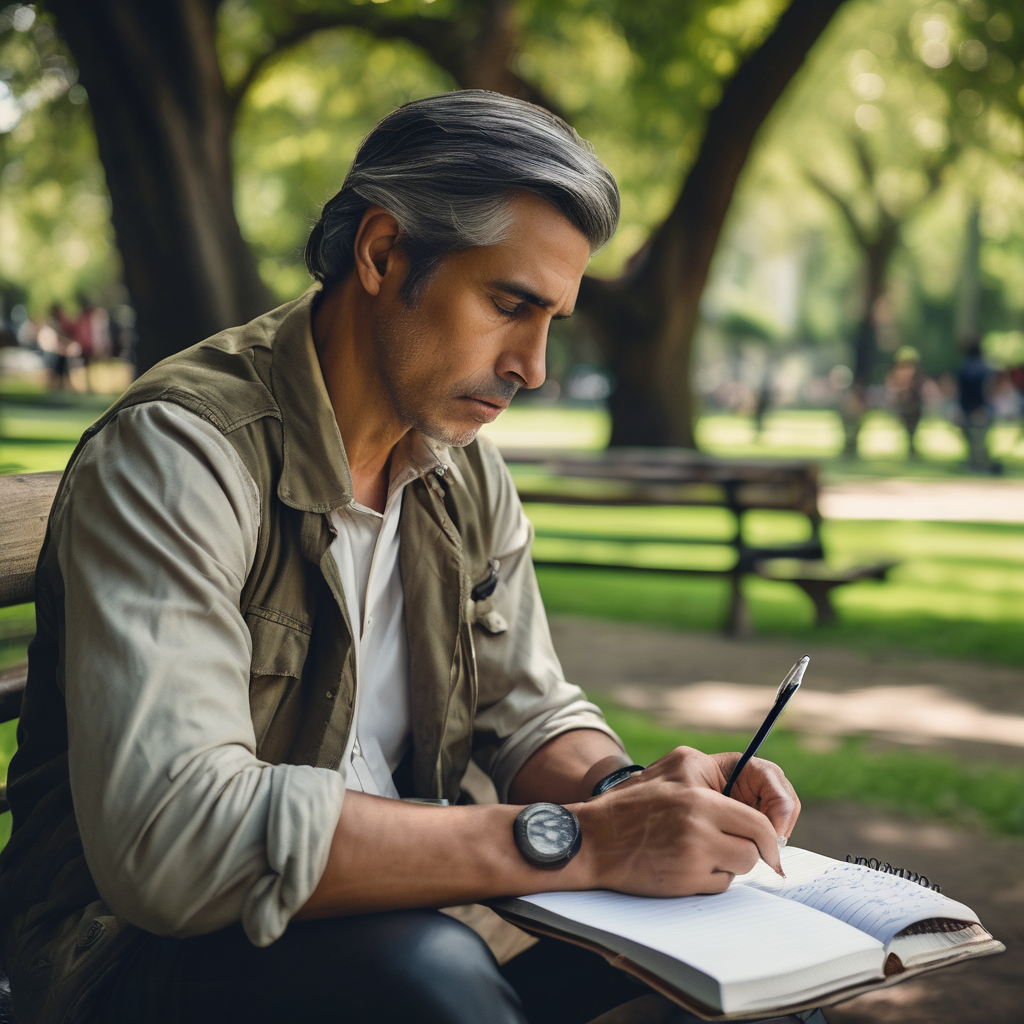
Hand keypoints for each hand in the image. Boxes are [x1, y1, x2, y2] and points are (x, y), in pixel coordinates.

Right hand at [570, 750, 783, 897]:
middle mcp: (698, 809)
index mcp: (695, 778)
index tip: (776, 843)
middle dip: (755, 851)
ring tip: (698, 852)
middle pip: (757, 843)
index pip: (758, 813)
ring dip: (730, 864)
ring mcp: (693, 845)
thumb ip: (715, 780)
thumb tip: (762, 811)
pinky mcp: (686, 876)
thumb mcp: (672, 771)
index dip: (773, 833)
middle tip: (742, 852)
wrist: (591, 839)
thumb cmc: (633, 805)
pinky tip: (683, 866)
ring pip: (742, 864)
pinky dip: (711, 879)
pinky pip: (721, 884)